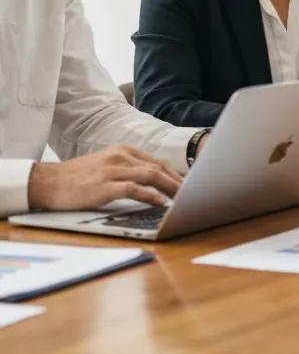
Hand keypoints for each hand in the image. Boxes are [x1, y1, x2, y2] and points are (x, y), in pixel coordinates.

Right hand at [27, 146, 182, 210]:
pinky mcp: (104, 185)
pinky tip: (160, 202)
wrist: (48, 182)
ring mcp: (113, 170)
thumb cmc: (79, 177)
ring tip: (184, 199)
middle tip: (194, 194)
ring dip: (170, 188)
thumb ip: (130, 169)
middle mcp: (121, 157)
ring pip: (150, 176)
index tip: (191, 185)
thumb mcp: (108, 166)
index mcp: (124, 151)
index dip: (177, 174)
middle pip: (159, 168)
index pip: (158, 162)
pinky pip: (133, 189)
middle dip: (179, 182)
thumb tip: (157, 182)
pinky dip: (149, 195)